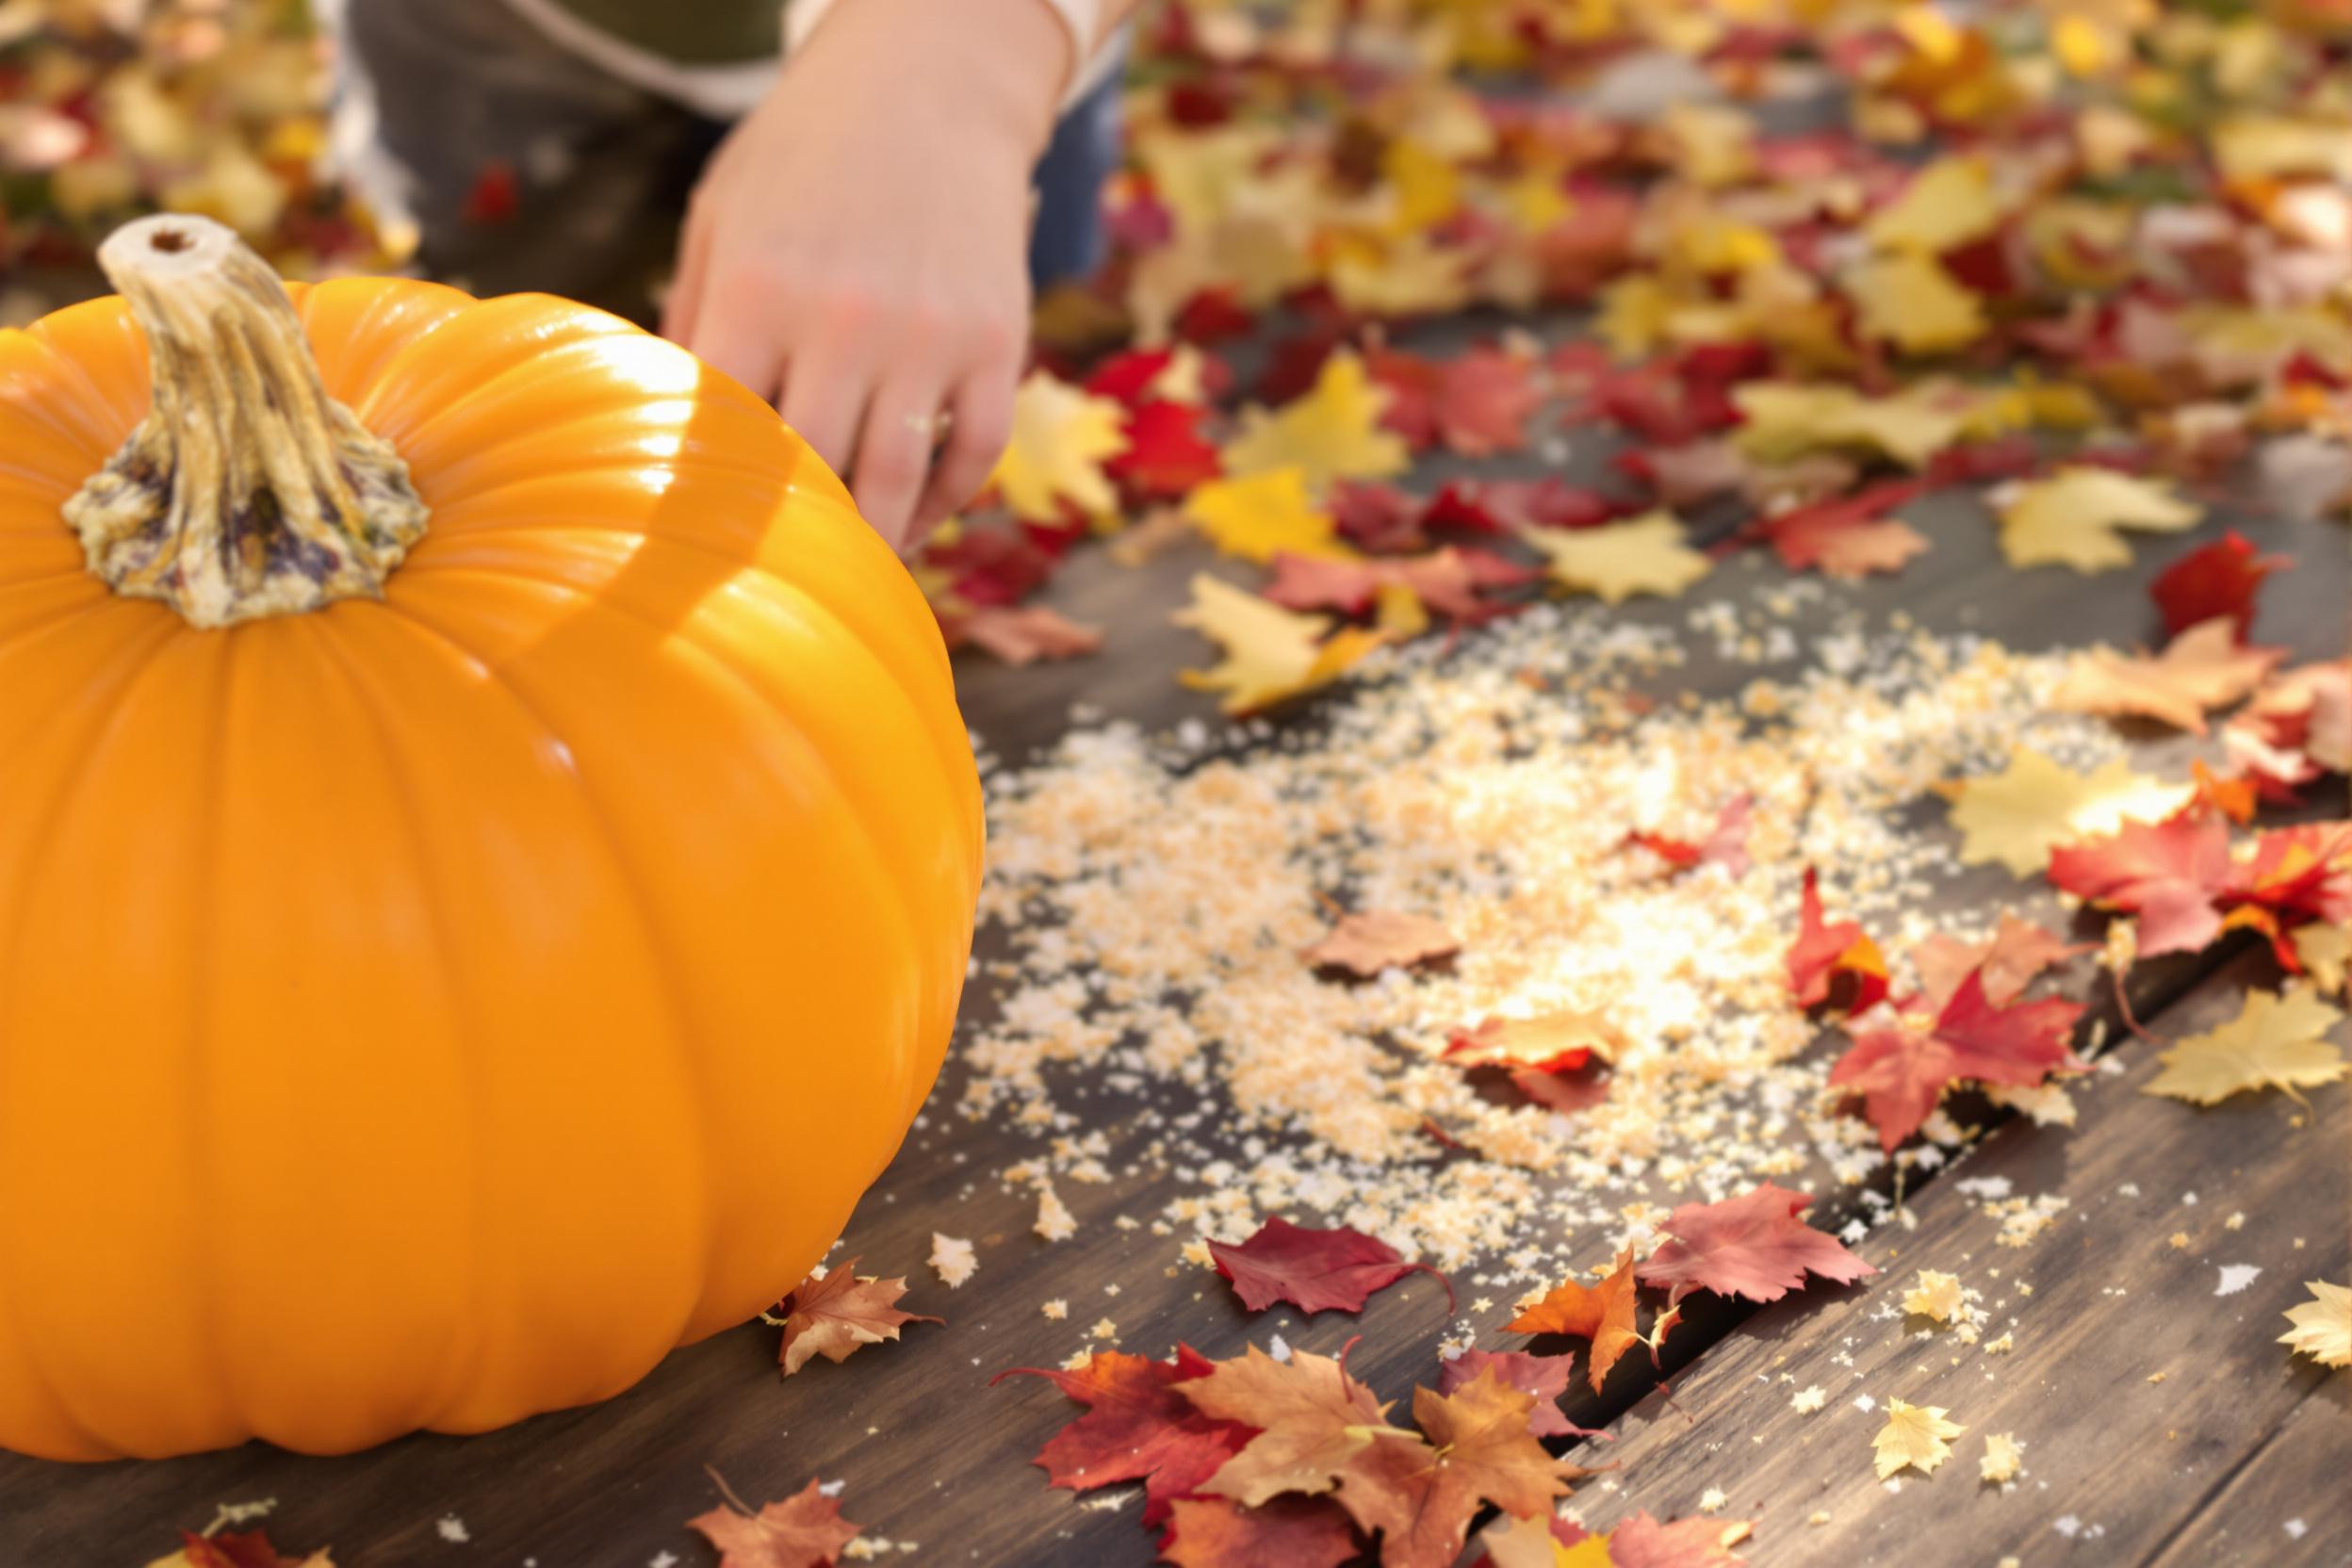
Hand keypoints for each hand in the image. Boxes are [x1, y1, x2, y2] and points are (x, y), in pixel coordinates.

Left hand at [662, 0, 1072, 551]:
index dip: (701, 504)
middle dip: (786, 541)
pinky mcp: (996, 340)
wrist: (931, 82)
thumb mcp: (722, 215)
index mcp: (756, 289)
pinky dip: (945, 500)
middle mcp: (842, 319)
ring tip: (850, 575)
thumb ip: (694, 322)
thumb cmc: (804, 153)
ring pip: (894, 481)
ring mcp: (928, 334)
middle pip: (806, 475)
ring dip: (871, 543)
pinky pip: (974, 452)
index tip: (686, 561)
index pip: (717, 433)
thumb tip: (665, 433)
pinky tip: (915, 516)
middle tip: (768, 589)